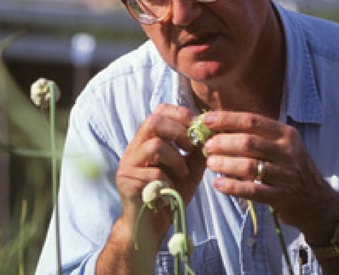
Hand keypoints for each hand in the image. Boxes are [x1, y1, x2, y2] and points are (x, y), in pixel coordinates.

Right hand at [115, 104, 205, 237]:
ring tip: (183, 173)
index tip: (197, 127)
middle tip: (192, 147)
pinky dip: (168, 182)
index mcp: (147, 139)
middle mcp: (134, 147)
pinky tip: (170, 192)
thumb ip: (196, 152)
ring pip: (154, 145)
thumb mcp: (188, 170)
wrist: (150, 227)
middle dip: (179, 131)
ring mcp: (127, 163)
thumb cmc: (168, 195)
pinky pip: (153, 174)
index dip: (179, 113)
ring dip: (176, 158)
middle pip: (153, 121)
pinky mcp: (126, 181)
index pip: (159, 111)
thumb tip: (212, 133)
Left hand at [201, 110, 338, 240]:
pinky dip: (231, 186)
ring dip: (224, 163)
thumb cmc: (289, 168)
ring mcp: (287, 175)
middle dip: (222, 143)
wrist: (318, 202)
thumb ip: (255, 135)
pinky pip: (252, 190)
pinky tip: (217, 183)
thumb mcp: (281, 146)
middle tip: (207, 146)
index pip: (251, 120)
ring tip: (210, 163)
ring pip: (248, 166)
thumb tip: (217, 126)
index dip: (226, 119)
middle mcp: (288, 151)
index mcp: (285, 134)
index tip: (206, 120)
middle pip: (247, 142)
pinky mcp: (283, 197)